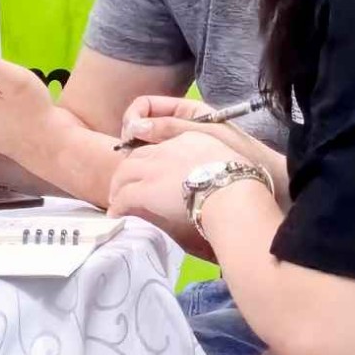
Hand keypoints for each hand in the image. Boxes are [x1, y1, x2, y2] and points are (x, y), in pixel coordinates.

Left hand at [107, 129, 244, 258]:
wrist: (230, 189)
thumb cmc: (237, 176)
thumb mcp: (225, 155)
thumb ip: (208, 155)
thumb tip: (203, 168)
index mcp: (186, 138)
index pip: (158, 146)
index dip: (148, 161)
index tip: (147, 173)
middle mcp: (165, 150)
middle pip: (136, 158)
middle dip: (126, 174)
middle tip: (124, 190)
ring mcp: (153, 169)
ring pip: (124, 175)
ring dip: (118, 190)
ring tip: (117, 204)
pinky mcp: (146, 190)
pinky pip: (123, 198)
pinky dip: (118, 207)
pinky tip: (117, 216)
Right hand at [120, 94, 262, 164]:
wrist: (258, 178)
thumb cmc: (237, 152)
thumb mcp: (203, 134)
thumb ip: (169, 128)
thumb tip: (135, 127)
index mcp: (185, 111)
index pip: (146, 105)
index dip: (134, 117)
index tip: (130, 136)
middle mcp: (178, 127)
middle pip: (141, 127)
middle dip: (131, 139)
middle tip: (128, 158)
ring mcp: (178, 148)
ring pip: (145, 148)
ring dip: (136, 157)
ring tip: (134, 172)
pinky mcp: (179, 169)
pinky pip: (155, 165)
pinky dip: (146, 171)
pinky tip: (146, 182)